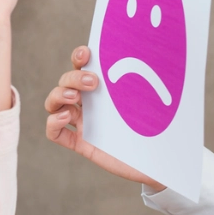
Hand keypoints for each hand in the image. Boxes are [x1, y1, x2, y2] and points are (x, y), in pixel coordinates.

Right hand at [45, 46, 163, 191]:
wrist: (158, 161)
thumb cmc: (156, 128)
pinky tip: (65, 118)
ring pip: (54, 103)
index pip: (83, 65)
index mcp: (105, 88)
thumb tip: (160, 55)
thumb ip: (153, 84)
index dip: (79, 56)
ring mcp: (84, 122)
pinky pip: (54, 133)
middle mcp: (91, 103)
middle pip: (66, 82)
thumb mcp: (154, 102)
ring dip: (58, 95)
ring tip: (74, 99)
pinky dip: (53, 123)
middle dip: (73, 78)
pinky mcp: (81, 143)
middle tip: (94, 83)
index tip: (87, 54)